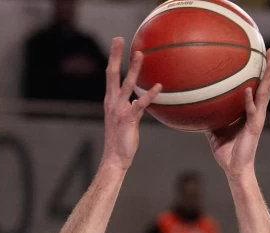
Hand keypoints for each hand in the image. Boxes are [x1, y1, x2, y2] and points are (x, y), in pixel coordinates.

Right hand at [100, 38, 161, 169]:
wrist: (115, 158)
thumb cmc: (121, 139)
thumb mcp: (124, 119)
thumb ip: (130, 106)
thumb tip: (137, 98)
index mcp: (110, 100)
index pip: (110, 75)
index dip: (113, 58)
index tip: (117, 43)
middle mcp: (112, 102)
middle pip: (112, 74)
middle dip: (115, 55)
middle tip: (119, 39)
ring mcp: (119, 110)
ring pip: (126, 84)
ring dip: (133, 68)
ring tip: (140, 54)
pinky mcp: (128, 119)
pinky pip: (140, 104)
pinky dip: (149, 94)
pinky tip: (159, 86)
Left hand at [206, 48, 269, 178]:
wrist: (234, 168)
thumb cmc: (226, 150)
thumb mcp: (215, 130)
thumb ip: (211, 116)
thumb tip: (196, 106)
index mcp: (250, 111)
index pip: (259, 86)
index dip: (261, 72)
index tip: (262, 55)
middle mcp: (257, 112)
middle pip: (267, 85)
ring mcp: (257, 119)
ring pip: (266, 94)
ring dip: (268, 77)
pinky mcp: (254, 128)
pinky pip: (251, 111)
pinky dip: (250, 100)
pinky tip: (248, 89)